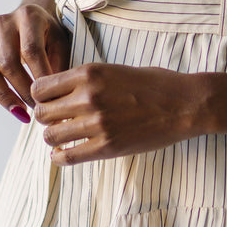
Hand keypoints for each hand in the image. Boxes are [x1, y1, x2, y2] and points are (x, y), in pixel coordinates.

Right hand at [0, 4, 71, 122]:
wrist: (30, 15)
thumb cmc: (47, 32)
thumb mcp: (60, 41)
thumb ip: (57, 64)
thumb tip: (54, 96)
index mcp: (28, 17)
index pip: (31, 50)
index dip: (40, 76)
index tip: (50, 97)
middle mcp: (3, 24)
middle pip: (7, 62)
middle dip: (23, 90)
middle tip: (38, 109)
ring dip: (1, 94)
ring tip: (18, 112)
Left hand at [31, 63, 207, 163]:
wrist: (185, 104)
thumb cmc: (156, 84)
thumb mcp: (115, 70)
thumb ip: (87, 80)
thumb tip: (62, 93)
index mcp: (89, 74)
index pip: (41, 88)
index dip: (41, 96)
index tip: (50, 101)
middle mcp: (88, 97)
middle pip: (42, 113)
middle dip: (46, 118)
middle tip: (57, 120)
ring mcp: (97, 123)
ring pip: (50, 136)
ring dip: (53, 138)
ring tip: (64, 137)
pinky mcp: (107, 146)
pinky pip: (67, 156)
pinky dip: (60, 157)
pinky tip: (65, 153)